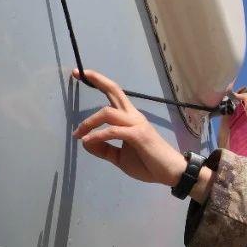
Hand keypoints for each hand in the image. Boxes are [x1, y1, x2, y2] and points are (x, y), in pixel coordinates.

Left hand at [72, 68, 185, 186]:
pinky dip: (98, 135)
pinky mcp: (138, 135)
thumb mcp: (120, 157)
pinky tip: (88, 141)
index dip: (99, 82)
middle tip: (76, 73)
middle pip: (114, 91)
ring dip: (89, 122)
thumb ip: (103, 148)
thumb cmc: (148, 164)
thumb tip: (85, 141)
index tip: (81, 75)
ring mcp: (136, 124)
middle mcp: (133, 116)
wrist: (170, 173)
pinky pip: (113, 131)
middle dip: (96, 80)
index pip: (114, 95)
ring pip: (108, 112)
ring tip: (79, 134)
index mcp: (130, 118)